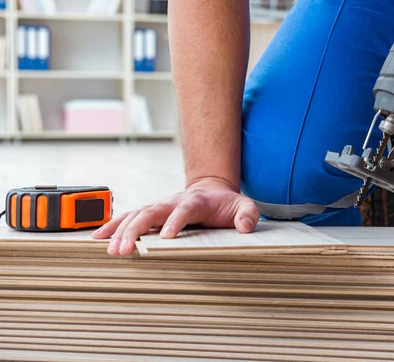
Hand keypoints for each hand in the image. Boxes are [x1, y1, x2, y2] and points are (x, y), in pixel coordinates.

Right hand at [92, 178, 259, 255]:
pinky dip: (113, 226)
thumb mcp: (244, 206)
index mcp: (195, 201)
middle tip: (124, 250)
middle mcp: (172, 201)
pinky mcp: (151, 212)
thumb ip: (248, 214)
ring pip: (136, 215)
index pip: (184, 210)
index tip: (166, 237)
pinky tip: (98, 238)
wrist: (212, 190)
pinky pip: (129, 217)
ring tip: (108, 248)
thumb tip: (246, 225)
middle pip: (151, 212)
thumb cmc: (227, 204)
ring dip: (120, 231)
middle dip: (136, 230)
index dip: (175, 222)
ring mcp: (159, 206)